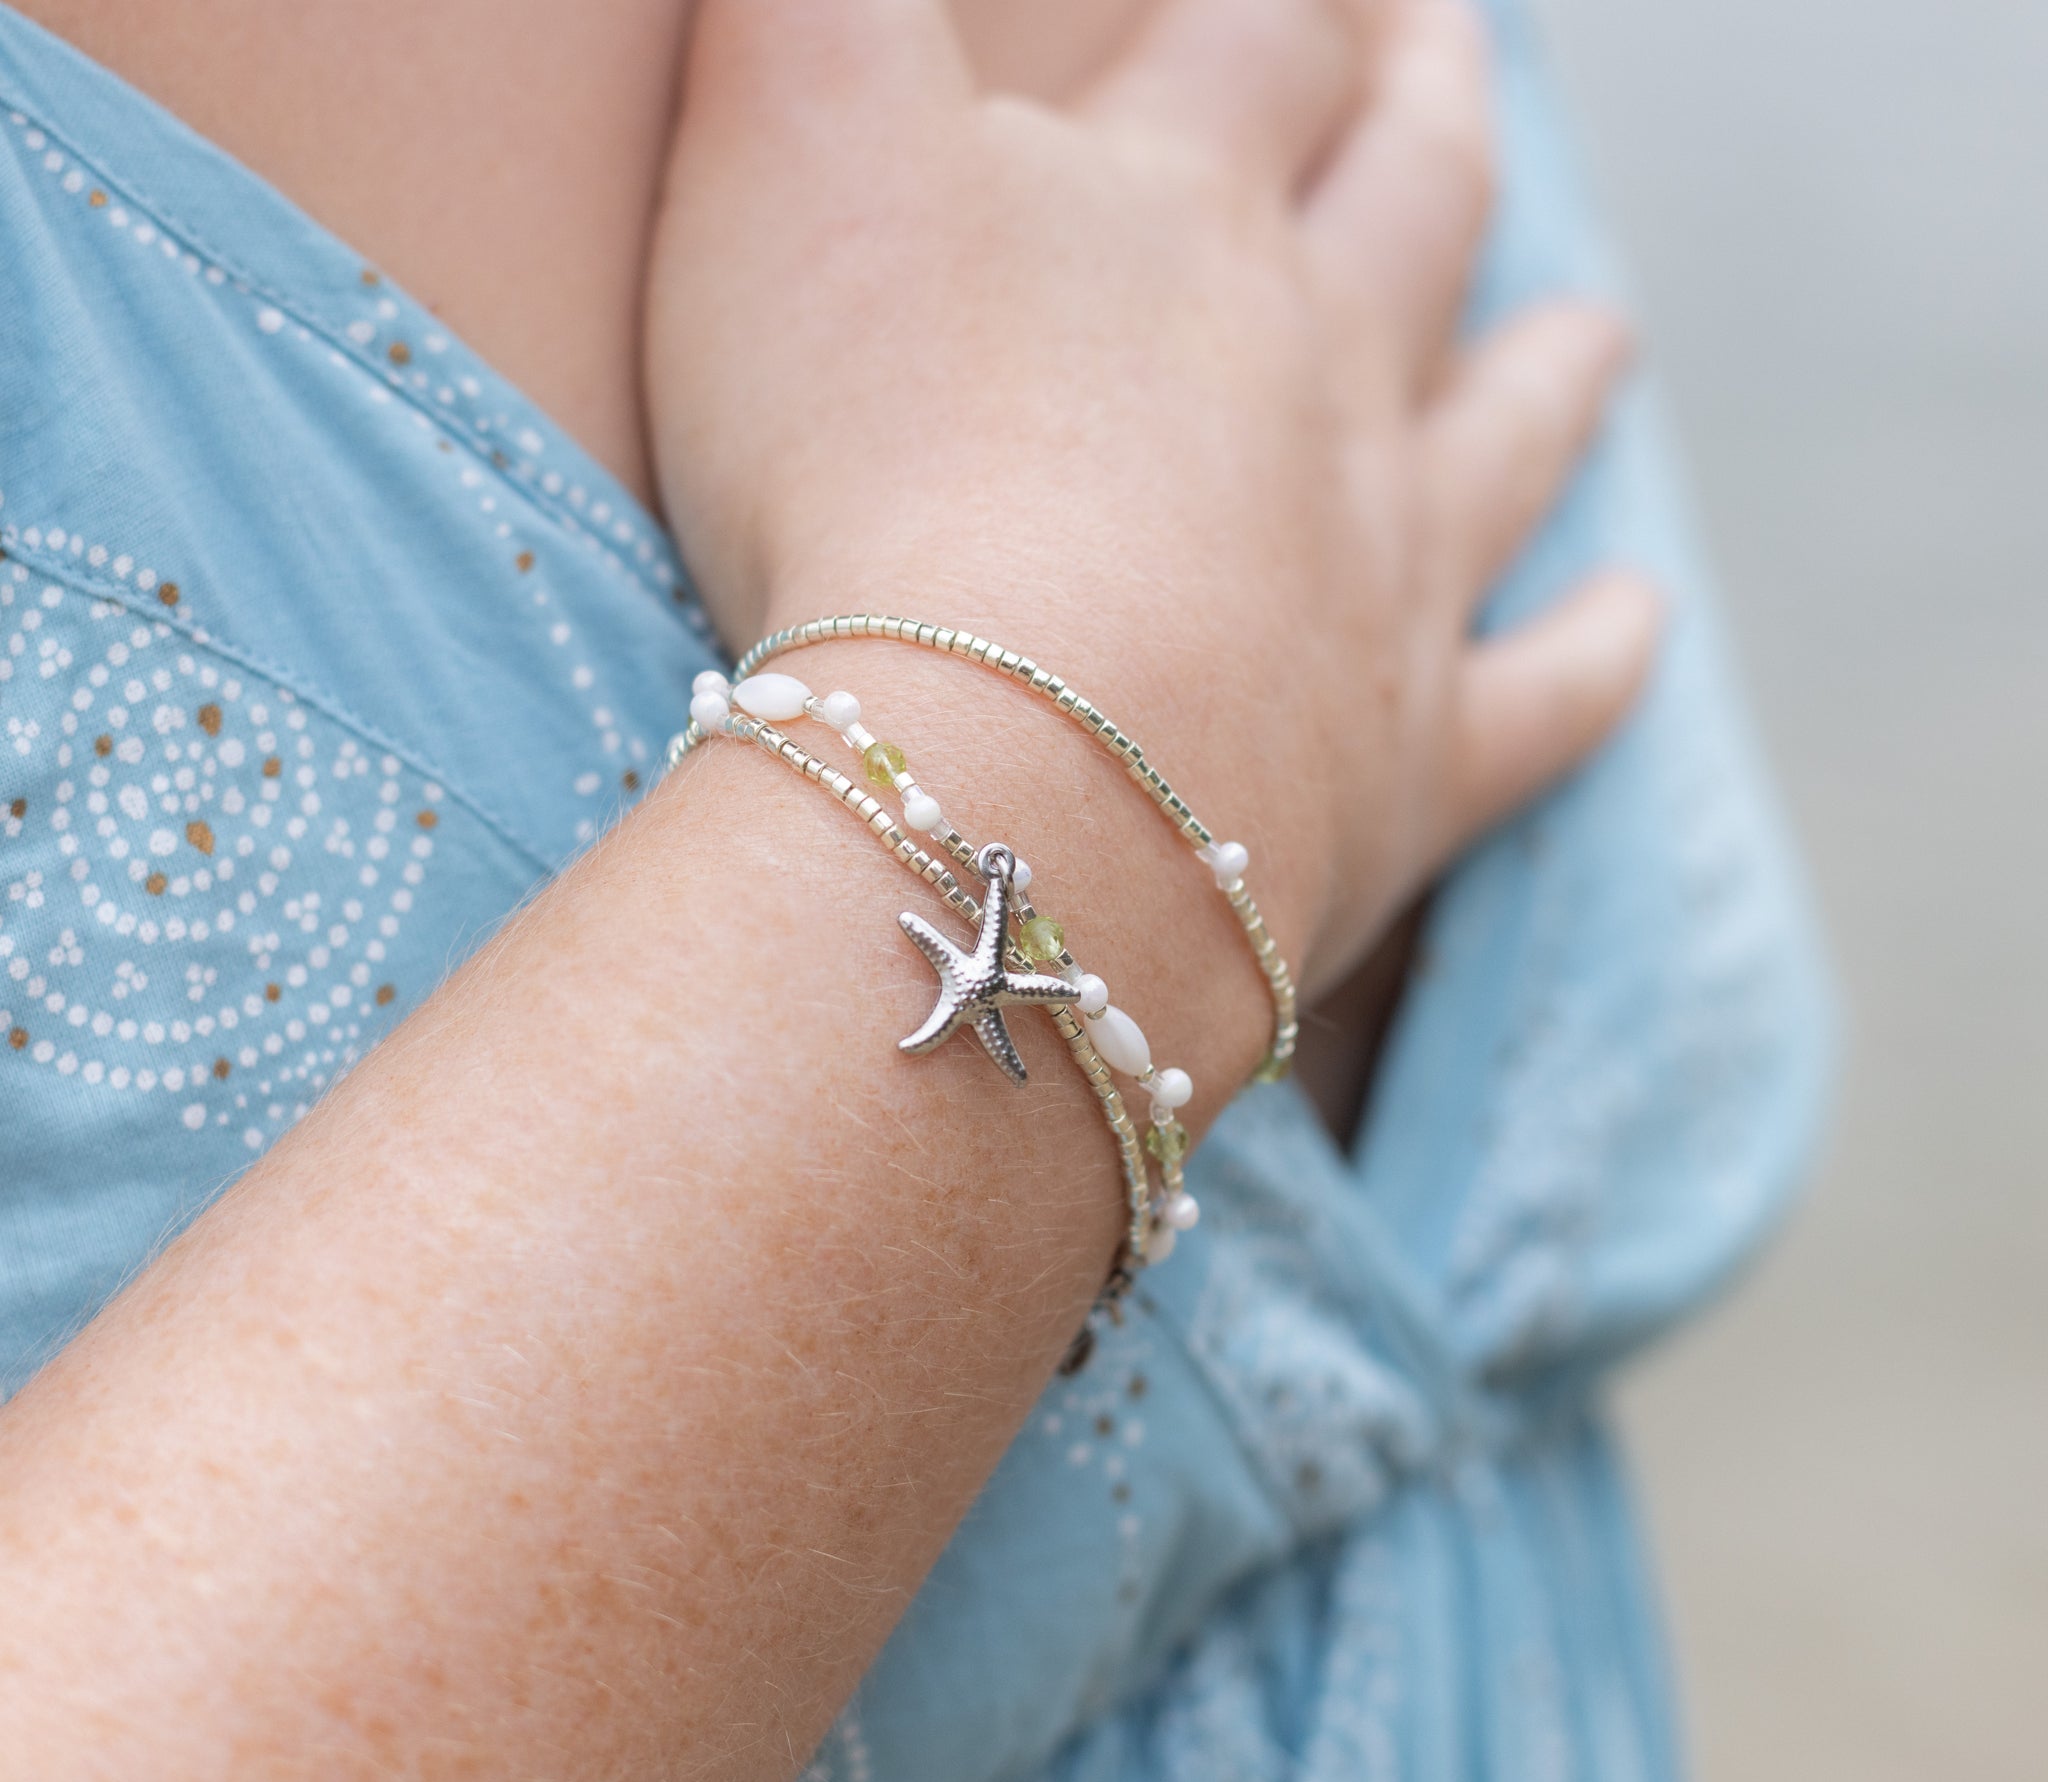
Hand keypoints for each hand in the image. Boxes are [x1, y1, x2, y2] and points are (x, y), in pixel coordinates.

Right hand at [646, 0, 1659, 1010]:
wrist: (997, 773)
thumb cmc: (861, 458)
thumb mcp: (789, 137)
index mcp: (1182, 210)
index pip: (1255, 50)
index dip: (1273, 7)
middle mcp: (1322, 363)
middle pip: (1415, 201)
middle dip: (1427, 117)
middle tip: (1447, 65)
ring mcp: (1388, 566)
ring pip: (1508, 434)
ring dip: (1551, 375)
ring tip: (1593, 335)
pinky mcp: (1410, 763)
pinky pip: (1545, 695)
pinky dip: (1596, 656)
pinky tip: (1633, 624)